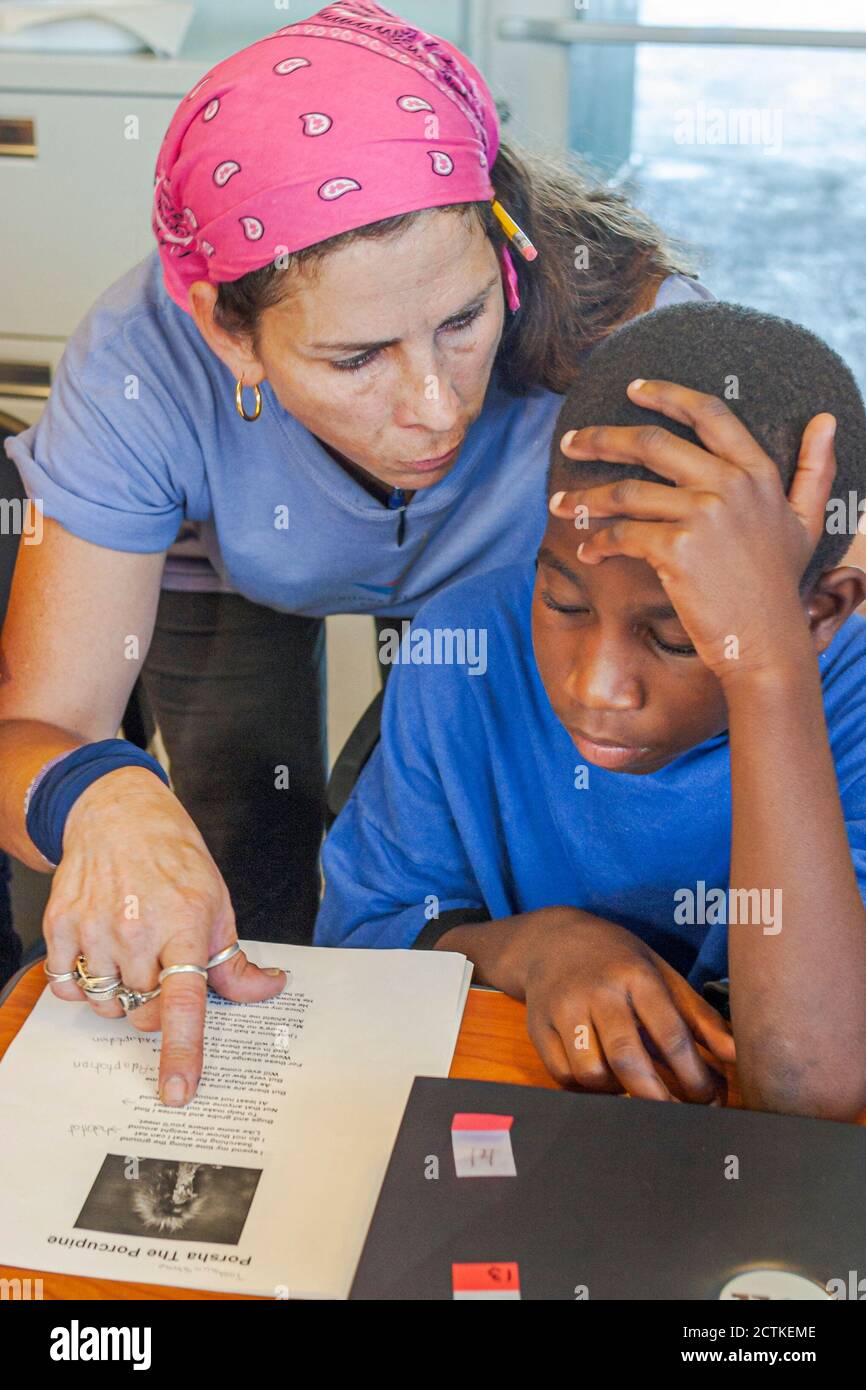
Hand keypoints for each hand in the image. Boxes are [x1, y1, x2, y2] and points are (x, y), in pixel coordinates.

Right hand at [41, 766, 286, 1105]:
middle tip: (161, 970)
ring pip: (105, 1003)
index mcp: (184, 923)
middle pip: (143, 1011)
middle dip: (155, 1005)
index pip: (185, 1001)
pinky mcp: (60, 925)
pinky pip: (67, 984)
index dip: (182, 1051)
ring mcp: (93, 927)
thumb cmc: (175, 860)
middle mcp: (136, 928)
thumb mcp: (218, 904)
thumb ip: (235, 961)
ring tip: (131, 955)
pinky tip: (99, 953)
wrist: (120, 816)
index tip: (178, 1090)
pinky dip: (82, 982)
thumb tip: (266, 992)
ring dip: (119, 995)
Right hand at [517, 908, 734, 1100]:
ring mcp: (563, 1009)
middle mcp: (598, 991)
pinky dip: (586, 1089)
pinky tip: (604, 1080)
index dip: (694, 1075)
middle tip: (675, 1116)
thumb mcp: (663, 974)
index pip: (670, 1033)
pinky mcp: (537, 1027)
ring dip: (617, 1092)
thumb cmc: (619, 960)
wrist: (552, 939)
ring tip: (633, 1087)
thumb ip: (700, 1017)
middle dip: (657, 1098)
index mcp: (635, 974)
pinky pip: (563, 1075)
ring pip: (590, 1072)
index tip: (708, 1099)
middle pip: (626, 1058)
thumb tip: (736, 1056)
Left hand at [551, 381, 837, 682]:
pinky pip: (623, 535)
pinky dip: (598, 543)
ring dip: (585, 496)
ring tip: (558, 502)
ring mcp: (703, 516)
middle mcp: (730, 485)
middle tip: (571, 441)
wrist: (766, 644)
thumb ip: (814, 469)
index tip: (632, 388)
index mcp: (757, 473)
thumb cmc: (779, 587)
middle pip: (654, 443)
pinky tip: (587, 552)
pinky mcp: (676, 550)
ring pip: (628, 492)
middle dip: (603, 438)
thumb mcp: (807, 522)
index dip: (667, 394)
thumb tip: (827, 420)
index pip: (709, 413)